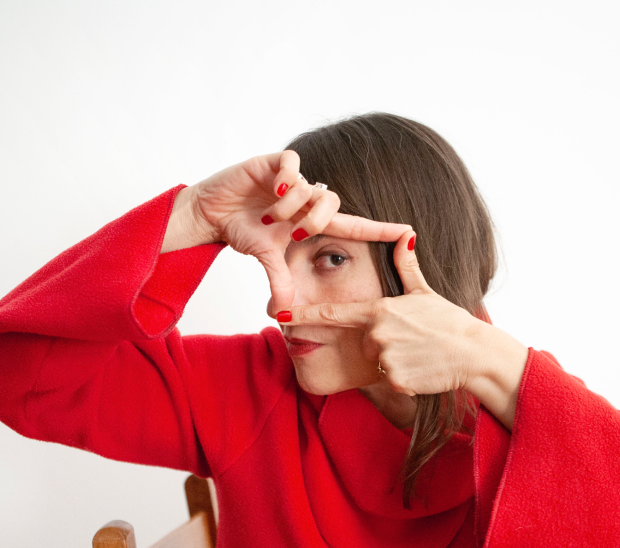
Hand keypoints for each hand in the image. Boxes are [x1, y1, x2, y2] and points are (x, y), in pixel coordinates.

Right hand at [165, 150, 410, 316]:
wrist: (211, 212)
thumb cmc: (241, 230)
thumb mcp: (265, 258)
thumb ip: (280, 281)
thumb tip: (282, 313)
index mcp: (310, 219)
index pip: (353, 225)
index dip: (379, 229)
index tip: (408, 232)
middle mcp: (306, 198)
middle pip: (333, 203)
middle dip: (314, 221)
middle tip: (292, 233)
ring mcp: (292, 178)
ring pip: (310, 188)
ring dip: (288, 209)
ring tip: (267, 217)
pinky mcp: (273, 162)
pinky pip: (293, 164)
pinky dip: (285, 180)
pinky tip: (273, 190)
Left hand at [277, 230, 487, 396]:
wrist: (473, 353)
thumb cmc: (450, 322)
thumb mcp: (426, 292)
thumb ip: (407, 266)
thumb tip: (405, 235)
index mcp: (380, 309)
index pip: (333, 313)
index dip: (305, 316)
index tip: (280, 315)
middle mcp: (377, 332)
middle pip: (362, 343)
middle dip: (381, 345)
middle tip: (411, 341)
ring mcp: (385, 357)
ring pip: (376, 363)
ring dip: (394, 362)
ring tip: (420, 354)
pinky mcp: (395, 380)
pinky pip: (390, 382)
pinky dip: (404, 379)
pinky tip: (422, 369)